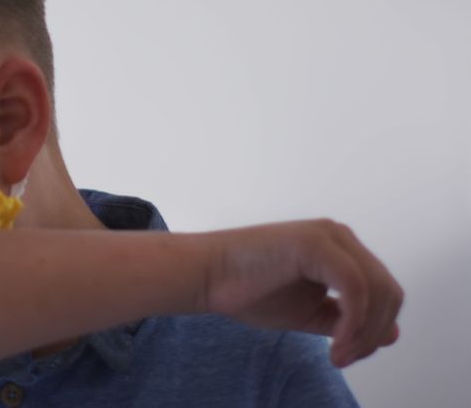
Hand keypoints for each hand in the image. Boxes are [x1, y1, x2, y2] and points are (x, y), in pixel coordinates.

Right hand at [202, 218, 402, 367]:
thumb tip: (392, 332)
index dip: (374, 330)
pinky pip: (356, 287)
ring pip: (378, 291)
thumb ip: (346, 319)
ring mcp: (329, 237)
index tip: (344, 356)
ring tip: (336, 354)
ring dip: (363, 332)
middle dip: (372, 334)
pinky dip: (353, 321)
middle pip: (388, 292)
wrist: (205, 275)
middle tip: (342, 359)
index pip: (382, 292)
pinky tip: (334, 342)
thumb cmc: (246, 290)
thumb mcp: (308, 312)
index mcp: (340, 249)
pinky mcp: (315, 243)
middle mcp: (340, 236)